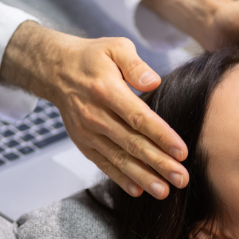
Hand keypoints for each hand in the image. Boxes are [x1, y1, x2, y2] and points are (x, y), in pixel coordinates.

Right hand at [0, 22, 187, 197]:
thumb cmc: (93, 57)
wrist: (56, 70)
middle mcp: (95, 115)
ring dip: (143, 177)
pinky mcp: (83, 143)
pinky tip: (139, 190)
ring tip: (164, 191)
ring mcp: (87, 132)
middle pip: (132, 143)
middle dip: (158, 163)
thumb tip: (154, 82)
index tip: (182, 152)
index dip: (161, 136)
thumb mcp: (115, 47)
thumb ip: (136, 65)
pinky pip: (103, 163)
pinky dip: (120, 178)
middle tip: (182, 178)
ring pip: (119, 158)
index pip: (138, 118)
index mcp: (106, 90)